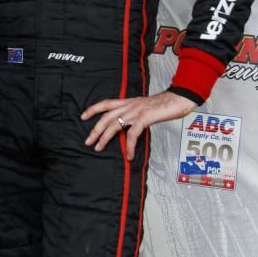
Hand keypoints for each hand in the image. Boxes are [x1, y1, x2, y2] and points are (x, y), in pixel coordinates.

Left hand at [81, 91, 196, 160]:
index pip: (105, 103)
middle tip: (88, 141)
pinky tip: (128, 155)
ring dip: (105, 138)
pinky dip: (129, 147)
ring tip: (99, 148)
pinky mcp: (144, 119)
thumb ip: (131, 112)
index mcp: (126, 101)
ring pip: (114, 125)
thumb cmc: (160, 105)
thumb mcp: (141, 106)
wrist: (175, 100)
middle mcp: (128, 105)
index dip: (93, 109)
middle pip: (106, 117)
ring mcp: (135, 112)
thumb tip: (124, 123)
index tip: (83, 116)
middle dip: (95, 130)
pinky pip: (132, 135)